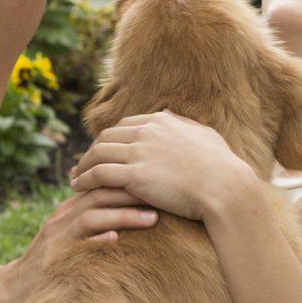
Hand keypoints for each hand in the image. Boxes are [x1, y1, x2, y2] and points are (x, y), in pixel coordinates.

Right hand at [1, 187, 157, 302]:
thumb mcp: (73, 241)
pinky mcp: (52, 258)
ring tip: (153, 218)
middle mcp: (63, 218)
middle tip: (166, 196)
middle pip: (101, 193)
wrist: (10, 292)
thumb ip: (96, 227)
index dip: (132, 182)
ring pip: (91, 214)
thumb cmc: (52, 269)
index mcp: (69, 211)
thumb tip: (137, 221)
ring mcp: (56, 237)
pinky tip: (115, 239)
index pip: (104, 186)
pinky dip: (96, 240)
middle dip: (134, 193)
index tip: (162, 184)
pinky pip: (75, 245)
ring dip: (124, 214)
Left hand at [67, 111, 250, 222]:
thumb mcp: (205, 135)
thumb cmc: (222, 166)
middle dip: (92, 150)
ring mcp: (139, 152)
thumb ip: (184, 124)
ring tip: (76, 177)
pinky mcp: (134, 175)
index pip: (126, 124)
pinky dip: (85, 179)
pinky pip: (99, 174)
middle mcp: (147, 131)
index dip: (111, 138)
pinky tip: (78, 188)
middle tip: (83, 164)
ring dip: (83, 165)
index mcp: (162, 121)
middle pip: (107, 137)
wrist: (226, 187)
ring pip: (98, 153)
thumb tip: (171, 115)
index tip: (103, 149)